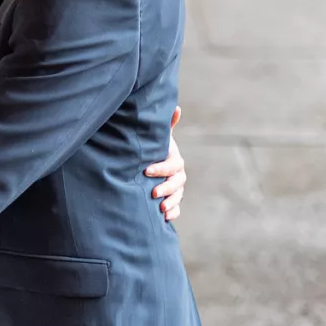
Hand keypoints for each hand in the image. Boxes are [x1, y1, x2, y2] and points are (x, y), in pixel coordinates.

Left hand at [145, 108, 185, 223]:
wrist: (151, 166)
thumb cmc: (154, 149)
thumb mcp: (159, 138)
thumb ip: (166, 126)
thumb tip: (176, 107)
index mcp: (175, 160)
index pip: (173, 165)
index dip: (162, 168)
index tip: (147, 171)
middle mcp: (178, 175)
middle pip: (178, 182)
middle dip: (167, 188)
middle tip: (153, 193)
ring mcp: (176, 188)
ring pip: (178, 196)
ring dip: (171, 202)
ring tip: (160, 208)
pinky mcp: (172, 200)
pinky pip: (177, 209)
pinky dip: (173, 213)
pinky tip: (164, 218)